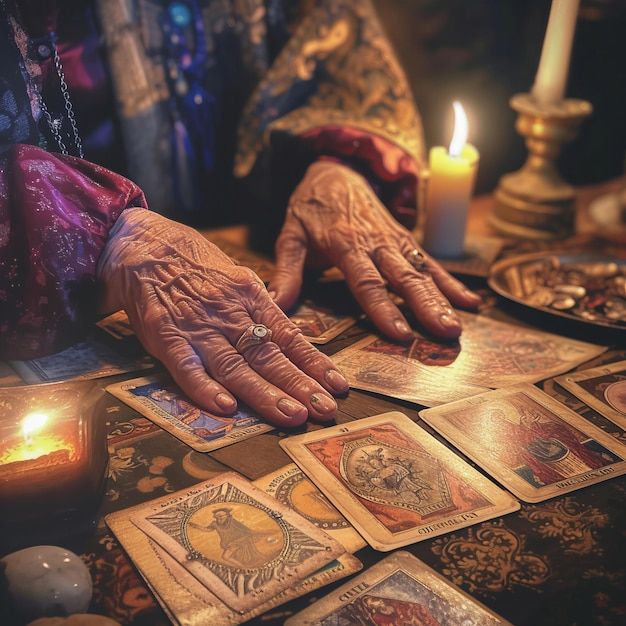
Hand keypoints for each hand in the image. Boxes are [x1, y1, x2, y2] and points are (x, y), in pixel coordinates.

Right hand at [97, 209, 347, 426]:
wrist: (143, 246)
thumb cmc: (195, 265)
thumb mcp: (238, 279)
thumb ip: (260, 311)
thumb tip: (288, 338)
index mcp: (251, 297)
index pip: (289, 336)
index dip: (314, 363)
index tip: (337, 385)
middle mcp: (230, 314)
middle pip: (268, 355)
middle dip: (299, 385)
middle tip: (325, 409)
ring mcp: (199, 327)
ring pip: (236, 366)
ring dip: (264, 393)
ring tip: (292, 416)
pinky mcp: (167, 337)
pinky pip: (187, 367)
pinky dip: (205, 388)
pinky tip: (226, 407)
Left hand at [269, 161, 480, 340]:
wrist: (334, 172)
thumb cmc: (309, 209)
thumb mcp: (290, 236)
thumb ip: (286, 271)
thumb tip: (275, 304)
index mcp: (345, 243)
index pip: (366, 280)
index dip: (384, 307)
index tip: (400, 333)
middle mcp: (375, 242)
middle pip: (403, 277)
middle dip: (426, 306)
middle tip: (445, 333)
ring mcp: (394, 239)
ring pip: (421, 271)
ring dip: (442, 298)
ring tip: (458, 325)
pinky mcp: (405, 239)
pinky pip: (430, 261)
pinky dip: (451, 282)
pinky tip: (471, 303)